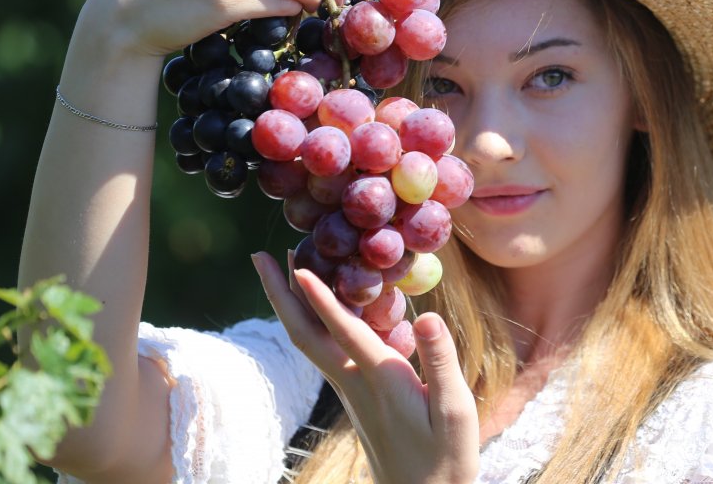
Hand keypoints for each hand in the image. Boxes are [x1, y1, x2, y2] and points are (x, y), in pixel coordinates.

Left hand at [250, 251, 479, 483]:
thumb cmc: (445, 456)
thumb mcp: (454, 410)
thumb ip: (439, 361)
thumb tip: (428, 317)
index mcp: (380, 380)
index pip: (343, 332)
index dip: (321, 298)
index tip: (297, 265)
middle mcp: (355, 382)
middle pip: (304, 334)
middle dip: (280, 294)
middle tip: (258, 256)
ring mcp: (351, 390)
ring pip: (310, 342)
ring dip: (291, 304)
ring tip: (284, 267)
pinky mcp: (356, 395)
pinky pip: (326, 349)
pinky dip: (315, 320)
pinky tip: (323, 307)